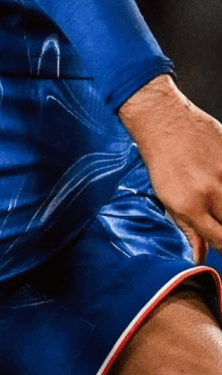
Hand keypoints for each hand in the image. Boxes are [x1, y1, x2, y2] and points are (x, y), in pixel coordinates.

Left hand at [119, 74, 221, 261]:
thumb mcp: (165, 196)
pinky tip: (220, 181)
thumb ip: (188, 228)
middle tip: (217, 217)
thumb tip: (199, 257)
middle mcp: (210, 192)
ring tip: (217, 201)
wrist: (161, 117)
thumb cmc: (159, 156)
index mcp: (189, 205)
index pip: (221, 242)